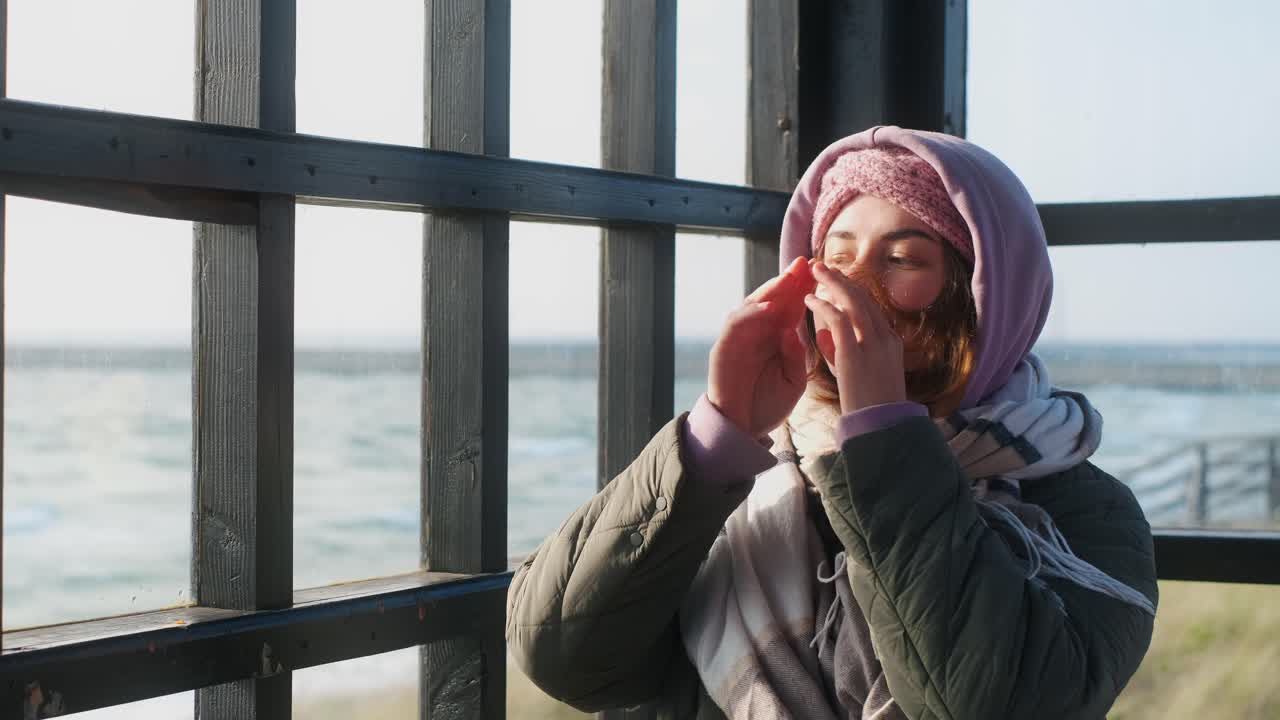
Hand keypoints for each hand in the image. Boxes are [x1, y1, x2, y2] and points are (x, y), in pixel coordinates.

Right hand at [707, 257, 815, 438]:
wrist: (743, 429)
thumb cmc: (768, 405)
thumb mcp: (793, 381)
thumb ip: (796, 358)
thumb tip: (793, 332)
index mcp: (777, 338)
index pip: (791, 306)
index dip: (804, 289)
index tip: (821, 272)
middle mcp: (758, 333)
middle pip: (773, 299)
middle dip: (789, 280)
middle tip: (806, 263)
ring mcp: (739, 338)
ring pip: (753, 304)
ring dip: (771, 290)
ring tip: (789, 278)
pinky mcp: (724, 347)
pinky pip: (735, 324)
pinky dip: (750, 314)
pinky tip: (769, 308)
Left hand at [804, 262, 906, 413]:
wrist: (882, 427)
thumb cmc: (871, 407)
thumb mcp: (862, 374)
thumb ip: (844, 351)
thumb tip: (825, 335)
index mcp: (891, 342)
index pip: (871, 307)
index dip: (852, 290)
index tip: (836, 280)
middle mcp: (885, 338)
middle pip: (864, 297)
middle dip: (842, 279)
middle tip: (822, 266)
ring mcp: (873, 343)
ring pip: (853, 301)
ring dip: (833, 282)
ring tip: (814, 272)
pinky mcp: (855, 353)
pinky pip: (838, 319)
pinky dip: (823, 306)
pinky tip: (809, 300)